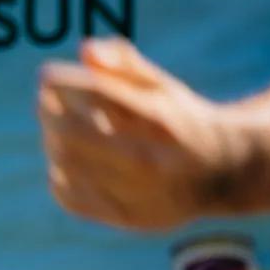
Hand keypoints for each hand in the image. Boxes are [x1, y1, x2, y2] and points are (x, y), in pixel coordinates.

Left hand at [37, 37, 257, 229]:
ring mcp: (140, 193)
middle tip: (46, 104)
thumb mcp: (161, 84)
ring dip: (52, 142)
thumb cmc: (181, 120)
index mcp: (159, 119)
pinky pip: (71, 197)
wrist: (224, 173)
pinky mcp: (130, 218)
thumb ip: (123, 62)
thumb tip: (86, 51)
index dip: (58, 82)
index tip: (48, 78)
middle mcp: (151, 159)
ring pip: (67, 164)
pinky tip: (68, 166)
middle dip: (48, 111)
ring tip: (58, 133)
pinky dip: (59, 177)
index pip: (92, 93)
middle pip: (70, 130)